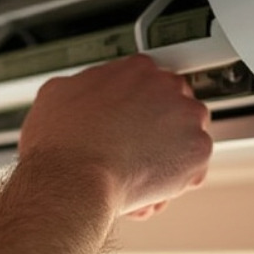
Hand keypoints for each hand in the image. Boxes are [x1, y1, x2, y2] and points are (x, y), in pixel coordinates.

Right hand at [17, 53, 211, 215]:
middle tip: (133, 143)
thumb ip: (84, 86)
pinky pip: (192, 166)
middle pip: (173, 103)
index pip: (148, 79)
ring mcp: (186, 119)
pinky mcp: (197, 152)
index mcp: (135, 69)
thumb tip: (86, 93)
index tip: (131, 116)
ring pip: (185, 134)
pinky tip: (144, 184)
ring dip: (167, 150)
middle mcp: (167, 87)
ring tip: (135, 168)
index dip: (138, 101)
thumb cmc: (61, 144)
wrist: (73, 180)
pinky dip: (173, 178)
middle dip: (157, 124)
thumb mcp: (56, 94)